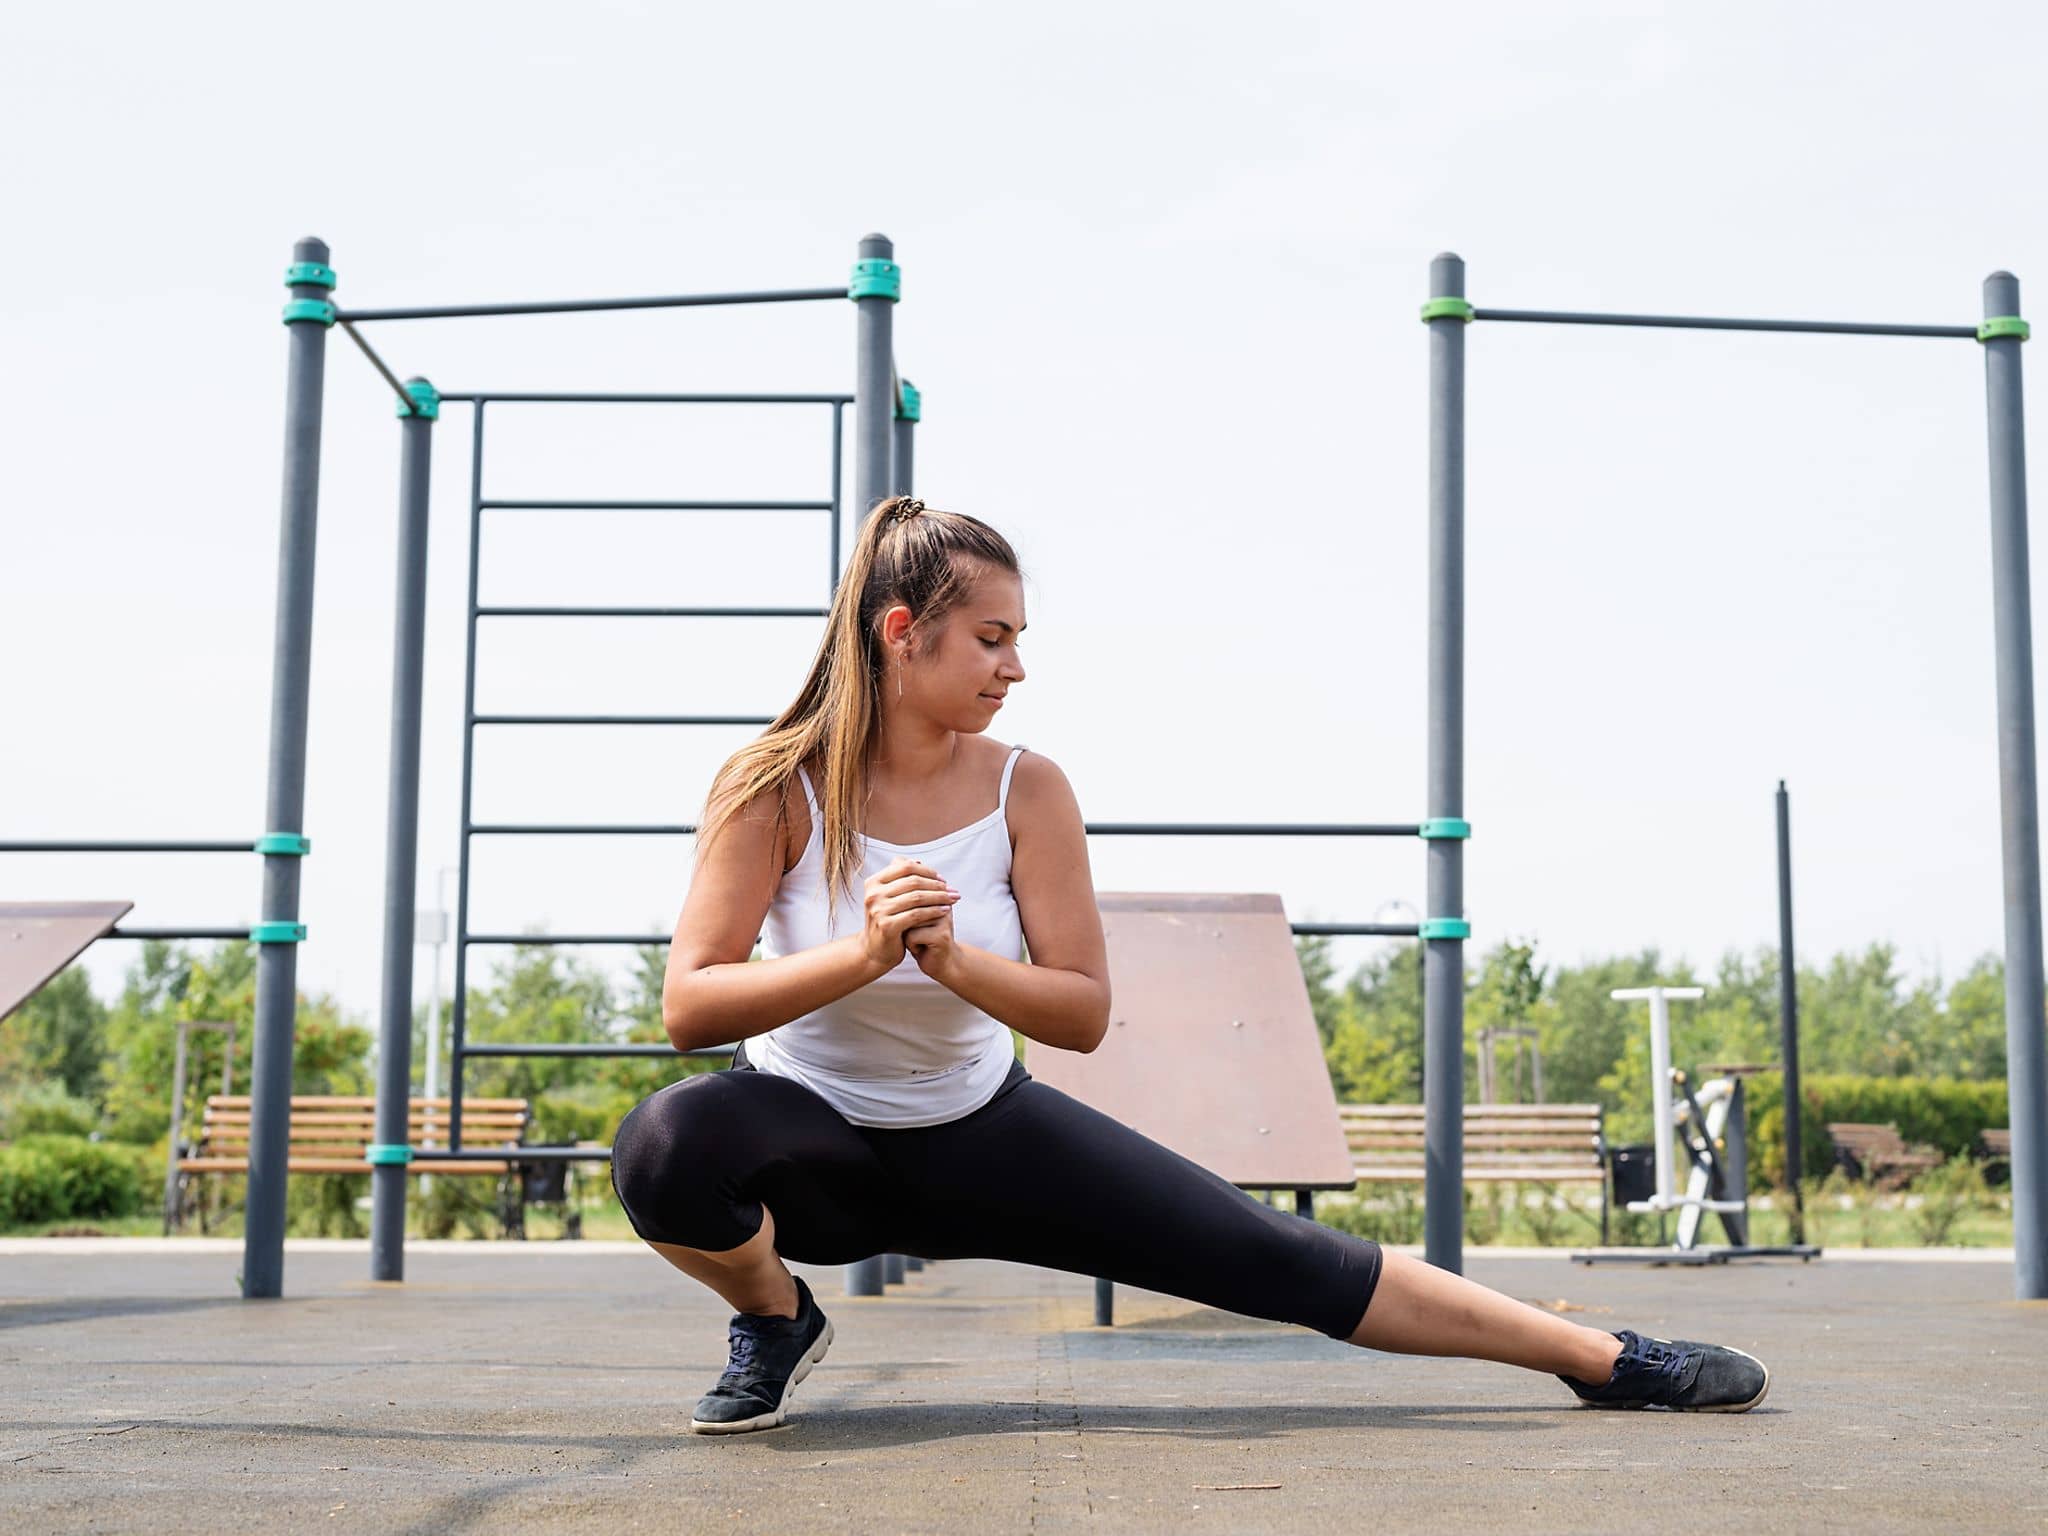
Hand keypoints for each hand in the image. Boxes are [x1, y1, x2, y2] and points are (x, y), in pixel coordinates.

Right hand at [859, 857, 958, 972]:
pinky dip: (933, 911)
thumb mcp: (890, 897)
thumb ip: (901, 879)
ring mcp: (879, 910)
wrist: (875, 951)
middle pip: (913, 881)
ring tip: (953, 899)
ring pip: (917, 897)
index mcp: (874, 882)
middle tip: (952, 890)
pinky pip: (917, 914)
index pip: (905, 867)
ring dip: (939, 897)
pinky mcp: (887, 926)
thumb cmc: (887, 921)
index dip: (927, 871)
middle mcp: (873, 894)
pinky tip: (945, 911)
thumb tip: (917, 860)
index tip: (942, 879)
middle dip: (937, 885)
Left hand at [904, 900, 958, 981]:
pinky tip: (922, 948)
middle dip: (906, 923)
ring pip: (909, 921)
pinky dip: (911, 945)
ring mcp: (944, 920)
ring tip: (920, 940)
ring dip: (908, 934)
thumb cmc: (923, 939)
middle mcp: (944, 904)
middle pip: (908, 908)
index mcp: (937, 896)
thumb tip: (895, 894)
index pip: (909, 896)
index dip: (905, 912)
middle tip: (917, 933)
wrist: (941, 963)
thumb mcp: (914, 918)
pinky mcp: (941, 935)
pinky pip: (912, 936)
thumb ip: (908, 904)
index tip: (915, 923)